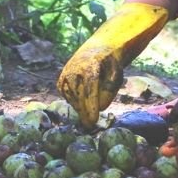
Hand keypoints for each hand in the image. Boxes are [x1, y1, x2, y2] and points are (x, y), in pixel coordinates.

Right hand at [56, 2, 168, 127]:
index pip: (89, 90)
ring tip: (91, 107)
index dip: (91, 106)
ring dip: (82, 106)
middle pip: (80, 97)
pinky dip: (75, 102)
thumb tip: (101, 107)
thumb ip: (110, 89)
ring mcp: (65, 75)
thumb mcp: (116, 74)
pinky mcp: (60, 82)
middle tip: (91, 125)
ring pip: (73, 99)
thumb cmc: (109, 65)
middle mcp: (74, 70)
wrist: (95, 52)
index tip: (94, 120)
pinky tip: (83, 101)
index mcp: (90, 66)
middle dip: (86, 112)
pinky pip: (67, 97)